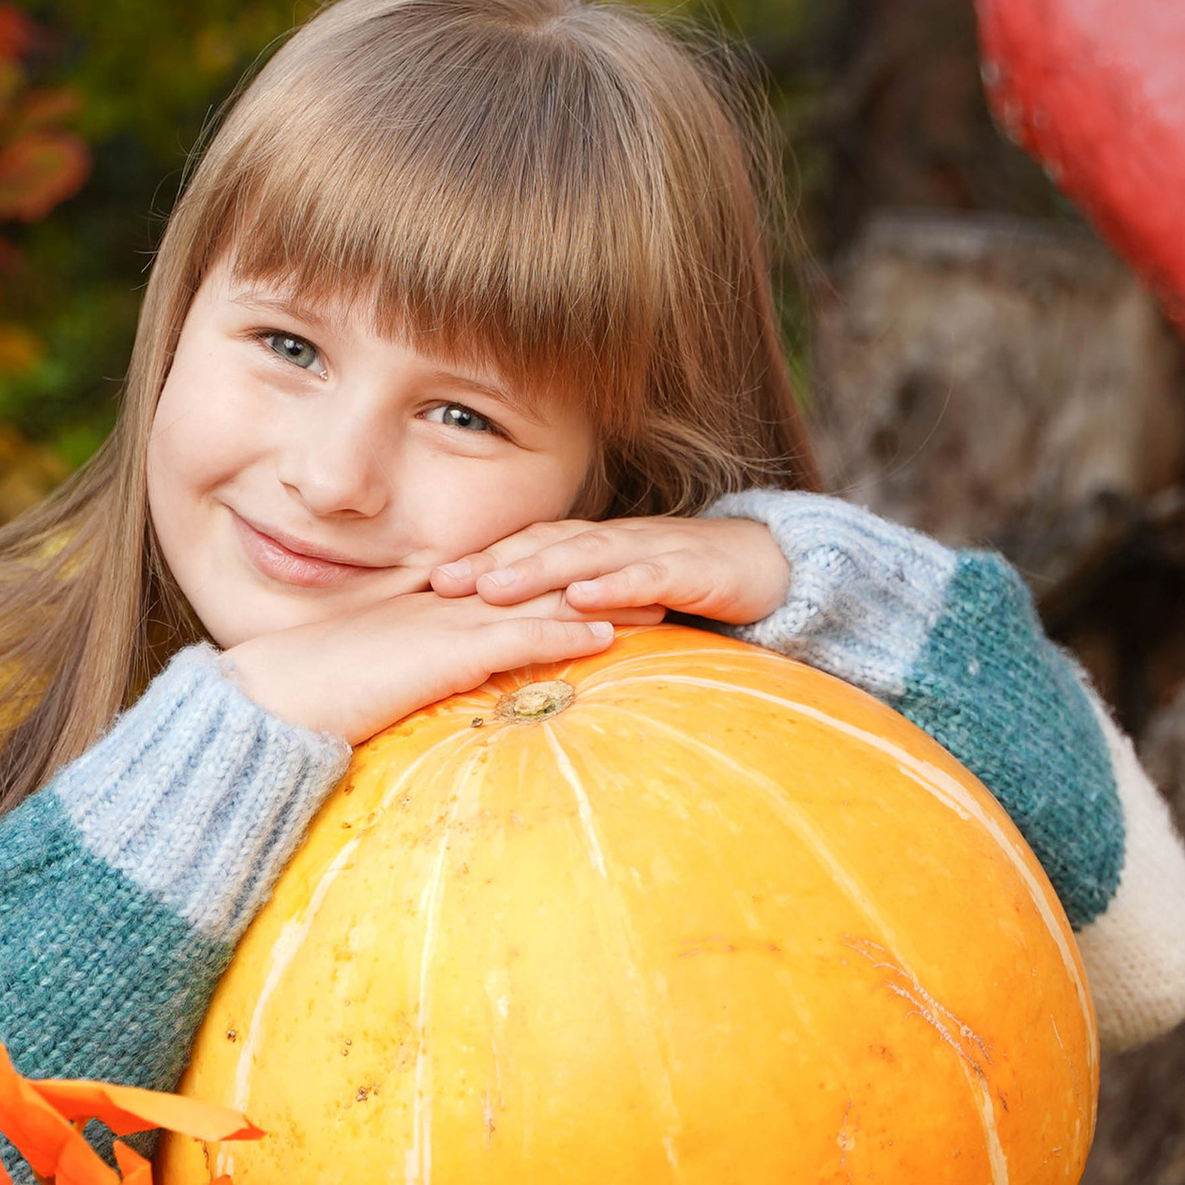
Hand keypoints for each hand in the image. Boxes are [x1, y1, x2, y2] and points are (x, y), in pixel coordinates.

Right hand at [221, 585, 625, 745]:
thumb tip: (430, 689)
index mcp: (426, 607)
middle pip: (538, 584)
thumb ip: (408, 673)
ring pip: (541, 602)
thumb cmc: (308, 695)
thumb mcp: (370, 677)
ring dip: (602, 600)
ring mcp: (446, 623)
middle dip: (598, 580)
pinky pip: (518, 637)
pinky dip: (565, 631)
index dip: (559, 578)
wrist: (273, 699)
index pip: (508, 585)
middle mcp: (443, 604)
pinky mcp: (445, 652)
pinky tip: (607, 635)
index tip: (602, 578)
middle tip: (653, 577)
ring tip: (657, 603)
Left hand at [427, 513, 791, 628]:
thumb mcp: (616, 595)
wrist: (762, 565)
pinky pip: (644, 576)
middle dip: (489, 562)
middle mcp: (609, 542)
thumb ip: (571, 610)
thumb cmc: (679, 582)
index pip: (523, 546)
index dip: (475, 560)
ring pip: (583, 556)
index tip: (423, 582)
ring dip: (537, 569)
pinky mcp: (685, 569)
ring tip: (493, 588)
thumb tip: (509, 642)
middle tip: (440, 582)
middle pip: (541, 546)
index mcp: (588, 547)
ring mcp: (646, 552)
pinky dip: (613, 585)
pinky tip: (584, 597)